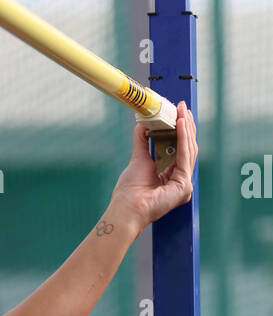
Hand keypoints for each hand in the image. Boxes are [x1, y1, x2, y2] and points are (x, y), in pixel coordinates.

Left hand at [110, 101, 198, 229]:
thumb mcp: (138, 158)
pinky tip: (181, 125)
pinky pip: (185, 157)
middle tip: (183, 107)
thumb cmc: (130, 191)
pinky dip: (183, 139)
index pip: (180, 149)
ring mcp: (184, 184)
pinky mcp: (184, 186)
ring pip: (189, 150)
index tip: (179, 112)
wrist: (126, 207)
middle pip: (188, 148)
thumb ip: (143, 140)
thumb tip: (143, 123)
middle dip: (187, 126)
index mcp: (171, 175)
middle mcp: (180, 180)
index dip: (181, 130)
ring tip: (182, 112)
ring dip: (187, 129)